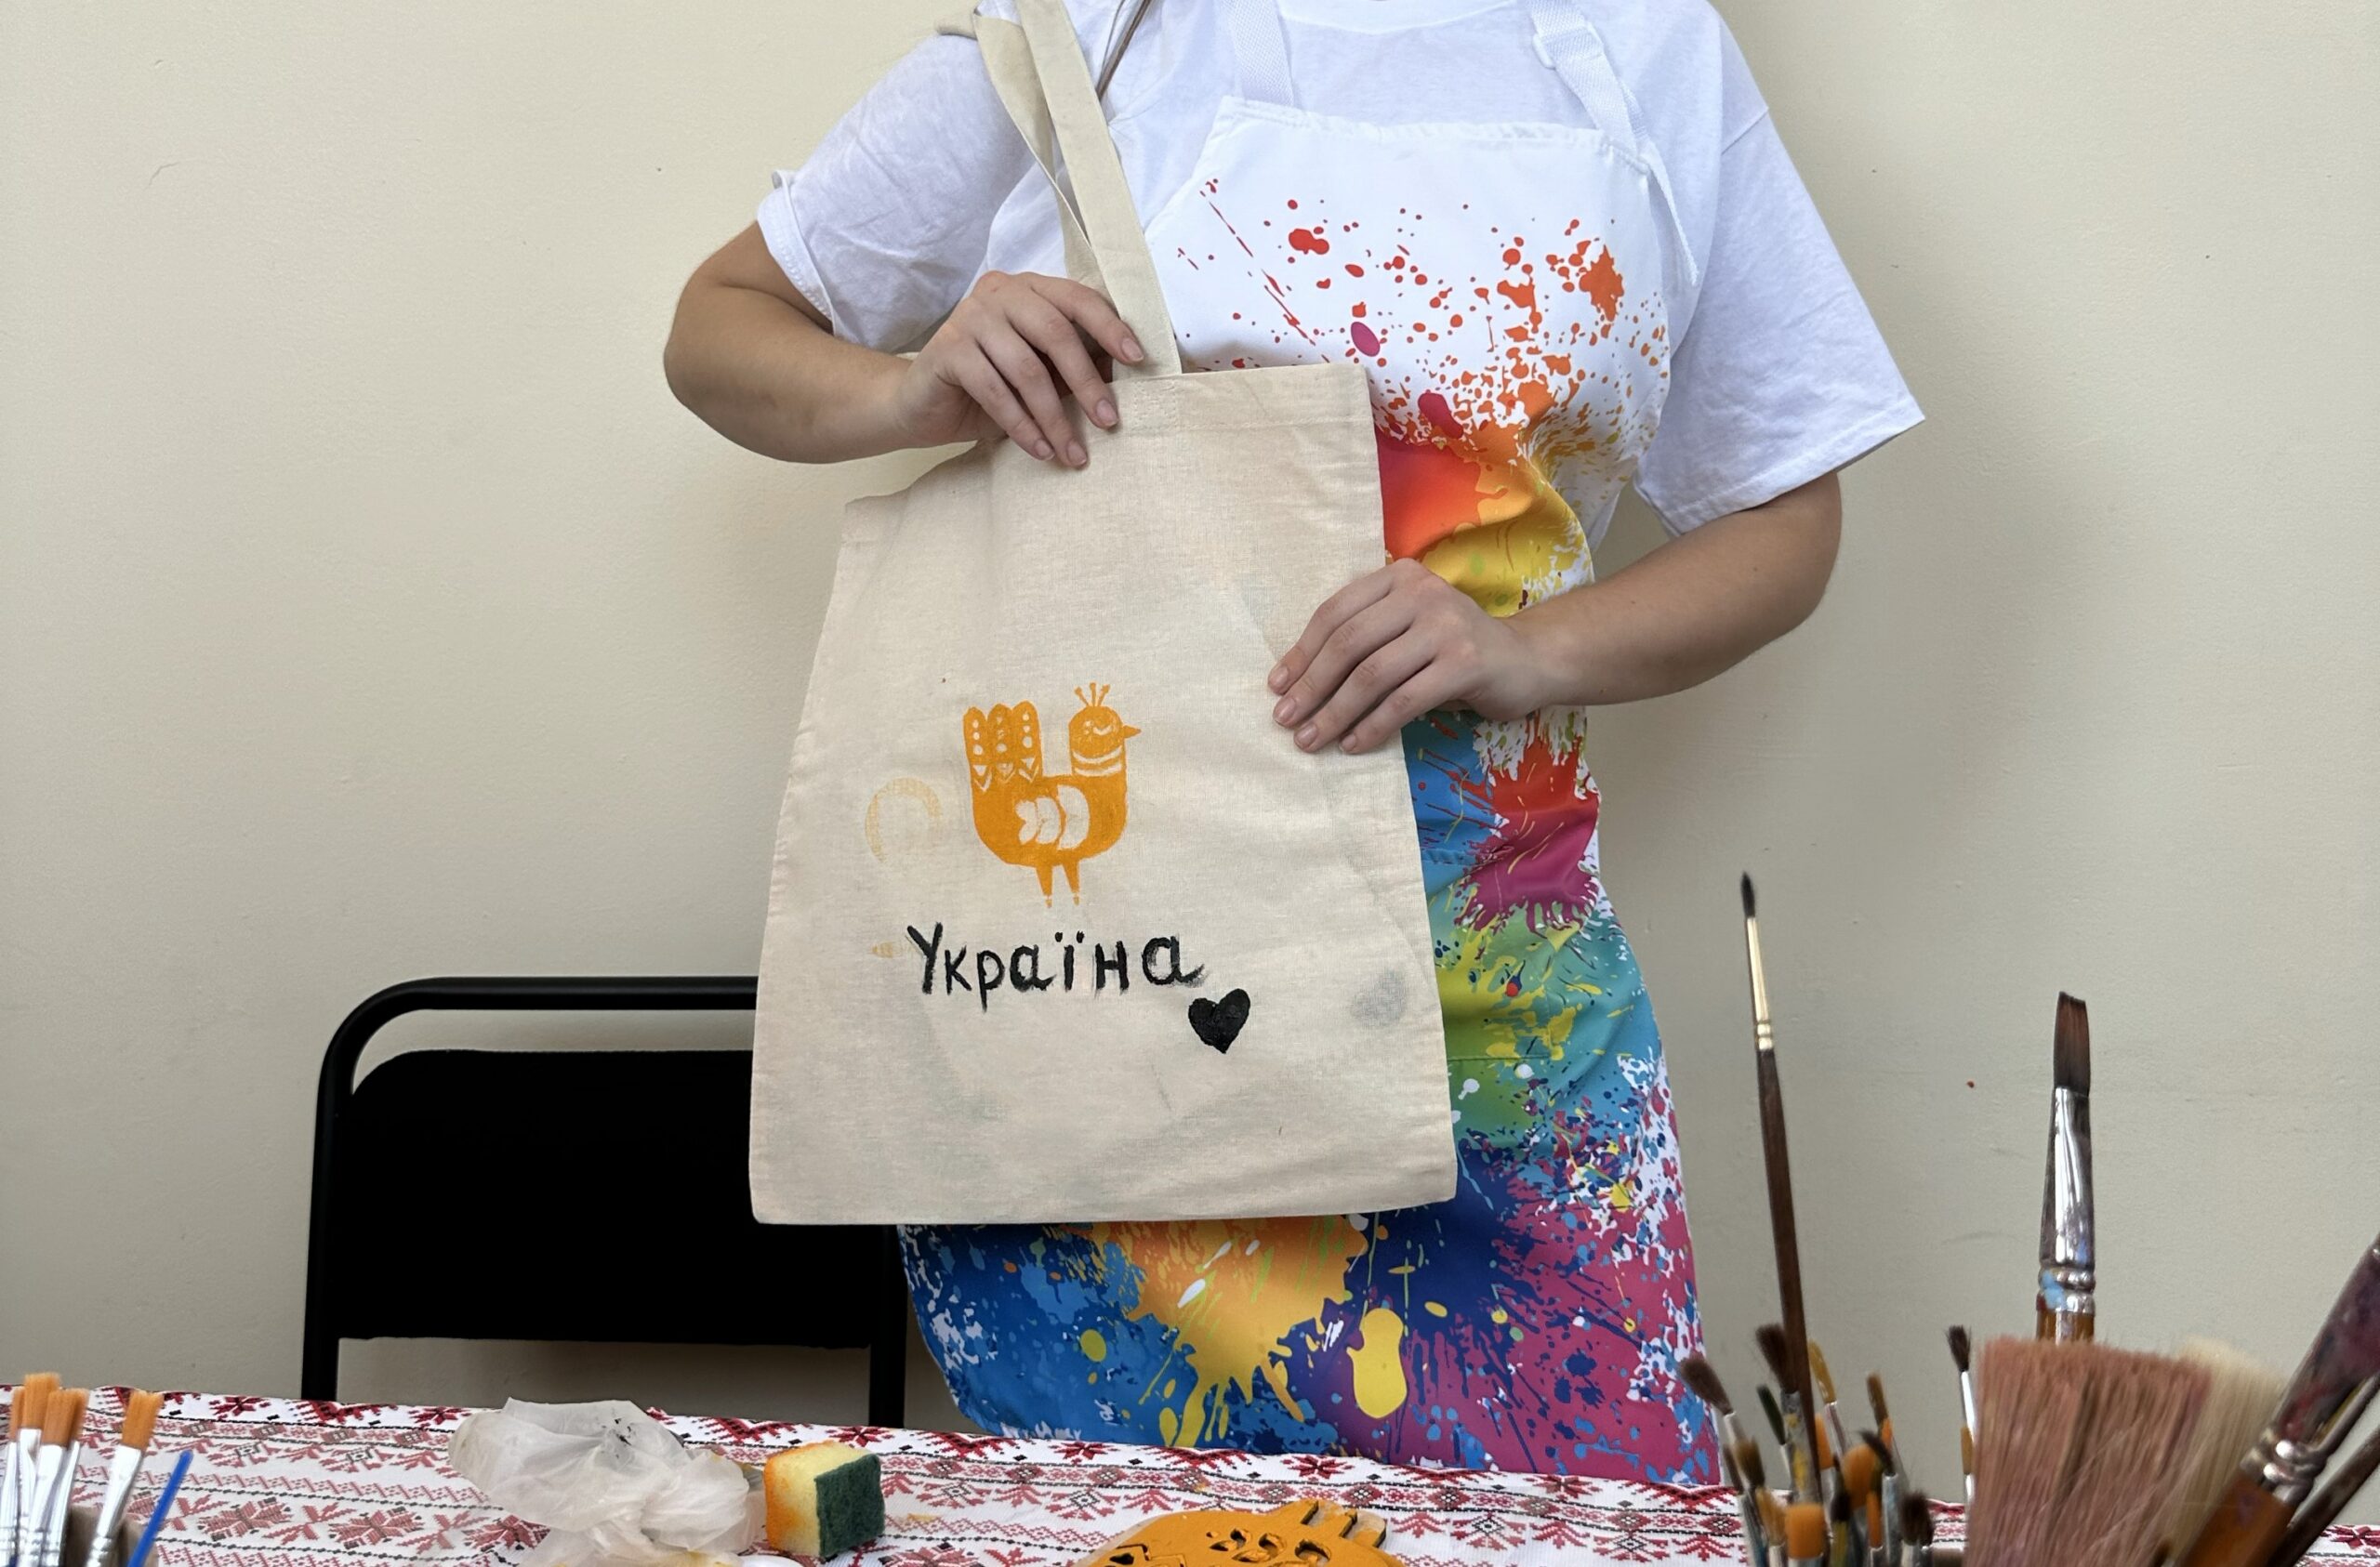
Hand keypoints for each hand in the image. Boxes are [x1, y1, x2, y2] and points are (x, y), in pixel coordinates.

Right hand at [893, 271, 1144, 466]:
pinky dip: (1021, 426)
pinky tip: (1041, 450)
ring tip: (1074, 452)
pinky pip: (995, 391)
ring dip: (1055, 417)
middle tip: (1109, 421)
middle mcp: (999, 294)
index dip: (1109, 327)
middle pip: (1055, 332)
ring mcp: (970, 317)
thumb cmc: (990, 386)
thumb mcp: (1039, 373)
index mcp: (1028, 289)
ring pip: (1026, 368)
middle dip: (1086, 381)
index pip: (1077, 298)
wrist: (920, 404)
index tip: (1137, 360)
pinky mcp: (948, 349)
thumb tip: (1126, 371)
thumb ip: (1073, 363)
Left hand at [1268, 559, 1551, 752]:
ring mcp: (1445, 625)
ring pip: (1372, 674)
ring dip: (1335, 712)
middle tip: (1286, 720)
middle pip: (1349, 643)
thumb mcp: (1406, 631)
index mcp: (1399, 576)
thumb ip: (1364, 642)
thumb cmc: (1454, 650)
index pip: (1336, 613)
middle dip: (1311, 686)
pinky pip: (1404, 701)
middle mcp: (1421, 592)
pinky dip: (1373, 727)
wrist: (1526, 660)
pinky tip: (1354, 745)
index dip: (1302, 652)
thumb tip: (1297, 684)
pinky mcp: (1464, 662)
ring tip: (1312, 740)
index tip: (1277, 686)